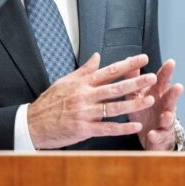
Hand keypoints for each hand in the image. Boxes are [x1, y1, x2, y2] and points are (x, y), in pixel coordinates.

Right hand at [26, 53, 156, 148]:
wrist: (32, 124)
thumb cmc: (50, 102)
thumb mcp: (65, 81)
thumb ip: (84, 70)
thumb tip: (97, 56)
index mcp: (82, 83)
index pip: (109, 71)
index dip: (128, 64)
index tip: (143, 59)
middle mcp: (85, 96)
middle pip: (115, 87)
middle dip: (136, 82)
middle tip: (152, 77)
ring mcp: (85, 113)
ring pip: (114, 107)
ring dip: (133, 103)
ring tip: (149, 99)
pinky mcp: (83, 129)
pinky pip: (107, 128)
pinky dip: (122, 127)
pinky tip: (136, 125)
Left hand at [126, 59, 183, 150]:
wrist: (150, 137)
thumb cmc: (145, 112)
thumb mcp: (137, 95)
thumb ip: (134, 79)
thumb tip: (129, 60)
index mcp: (157, 94)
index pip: (163, 82)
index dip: (167, 73)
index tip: (171, 62)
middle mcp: (164, 106)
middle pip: (170, 99)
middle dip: (174, 93)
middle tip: (178, 87)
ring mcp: (164, 122)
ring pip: (168, 117)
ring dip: (168, 116)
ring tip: (167, 114)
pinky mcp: (160, 136)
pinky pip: (158, 135)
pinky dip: (155, 135)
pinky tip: (152, 134)